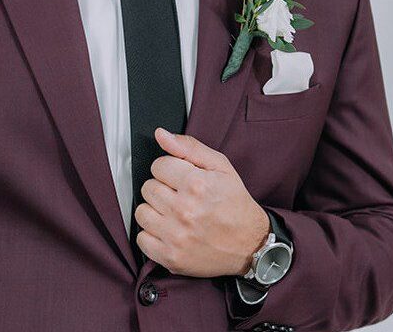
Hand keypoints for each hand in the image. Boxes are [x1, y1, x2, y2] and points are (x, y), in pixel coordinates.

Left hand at [133, 128, 269, 277]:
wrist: (251, 244)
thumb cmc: (235, 204)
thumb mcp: (220, 166)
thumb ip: (188, 147)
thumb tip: (161, 135)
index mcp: (196, 184)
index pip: (158, 165)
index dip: (169, 169)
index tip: (180, 178)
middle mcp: (184, 210)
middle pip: (148, 188)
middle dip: (162, 189)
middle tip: (180, 196)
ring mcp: (176, 235)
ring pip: (141, 212)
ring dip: (154, 211)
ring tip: (173, 213)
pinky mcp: (172, 257)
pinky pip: (142, 240)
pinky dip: (152, 235)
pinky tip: (168, 230)